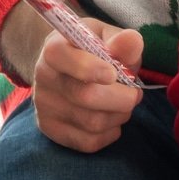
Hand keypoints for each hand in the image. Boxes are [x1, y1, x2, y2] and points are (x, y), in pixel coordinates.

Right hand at [31, 16, 143, 152]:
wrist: (63, 68)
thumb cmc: (91, 50)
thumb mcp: (104, 37)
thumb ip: (120, 41)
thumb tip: (133, 41)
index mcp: (54, 48)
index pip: (62, 57)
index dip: (89, 68)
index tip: (113, 74)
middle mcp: (44, 77)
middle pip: (86, 97)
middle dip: (122, 98)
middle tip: (134, 93)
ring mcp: (44, 106)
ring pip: (92, 123)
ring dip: (119, 115)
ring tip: (121, 104)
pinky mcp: (50, 129)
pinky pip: (89, 142)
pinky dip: (109, 133)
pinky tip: (108, 118)